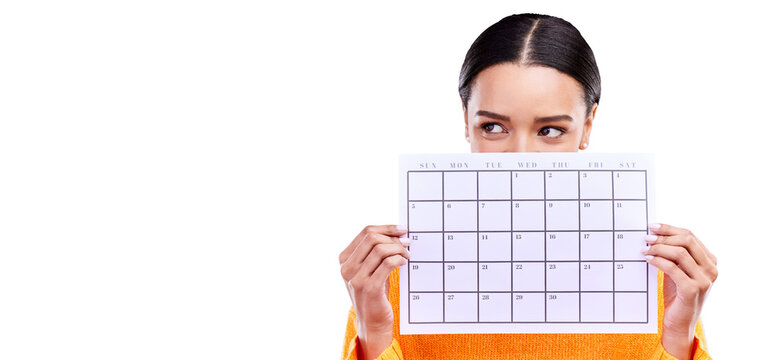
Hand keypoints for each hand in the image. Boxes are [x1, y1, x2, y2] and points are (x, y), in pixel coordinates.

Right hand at [339, 225, 409, 359]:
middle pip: (372, 238)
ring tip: (407, 254)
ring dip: (398, 248)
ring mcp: (356, 278)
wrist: (372, 322)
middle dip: (393, 237)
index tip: (402, 229)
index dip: (386, 228)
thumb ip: (375, 252)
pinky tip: (404, 261)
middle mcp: (347, 268)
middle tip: (408, 242)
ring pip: (380, 249)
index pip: (365, 232)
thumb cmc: (375, 293)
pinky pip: (387, 264)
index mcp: (344, 259)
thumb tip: (397, 233)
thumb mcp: (369, 270)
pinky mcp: (369, 287)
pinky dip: (398, 259)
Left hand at [641, 223, 717, 359]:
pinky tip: (648, 259)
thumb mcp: (678, 270)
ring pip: (680, 253)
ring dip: (659, 248)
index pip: (690, 236)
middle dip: (664, 236)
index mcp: (710, 261)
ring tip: (644, 249)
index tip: (652, 226)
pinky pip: (673, 268)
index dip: (670, 229)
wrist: (679, 322)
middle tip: (646, 238)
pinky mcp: (693, 289)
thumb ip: (674, 254)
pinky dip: (658, 261)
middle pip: (687, 241)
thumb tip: (655, 234)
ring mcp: (704, 280)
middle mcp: (711, 269)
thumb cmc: (677, 294)